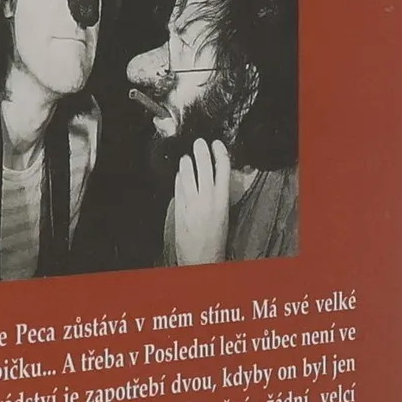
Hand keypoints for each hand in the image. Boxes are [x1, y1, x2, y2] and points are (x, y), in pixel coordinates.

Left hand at [172, 137, 231, 263]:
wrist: (202, 259)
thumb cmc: (216, 239)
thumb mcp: (224, 214)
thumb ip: (218, 196)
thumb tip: (214, 178)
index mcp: (222, 200)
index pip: (223, 169)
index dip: (219, 153)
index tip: (216, 143)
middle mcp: (207, 200)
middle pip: (204, 168)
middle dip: (201, 152)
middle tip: (198, 142)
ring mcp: (191, 204)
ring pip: (188, 177)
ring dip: (186, 164)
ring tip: (186, 157)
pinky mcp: (179, 210)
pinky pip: (178, 189)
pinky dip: (178, 180)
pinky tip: (179, 175)